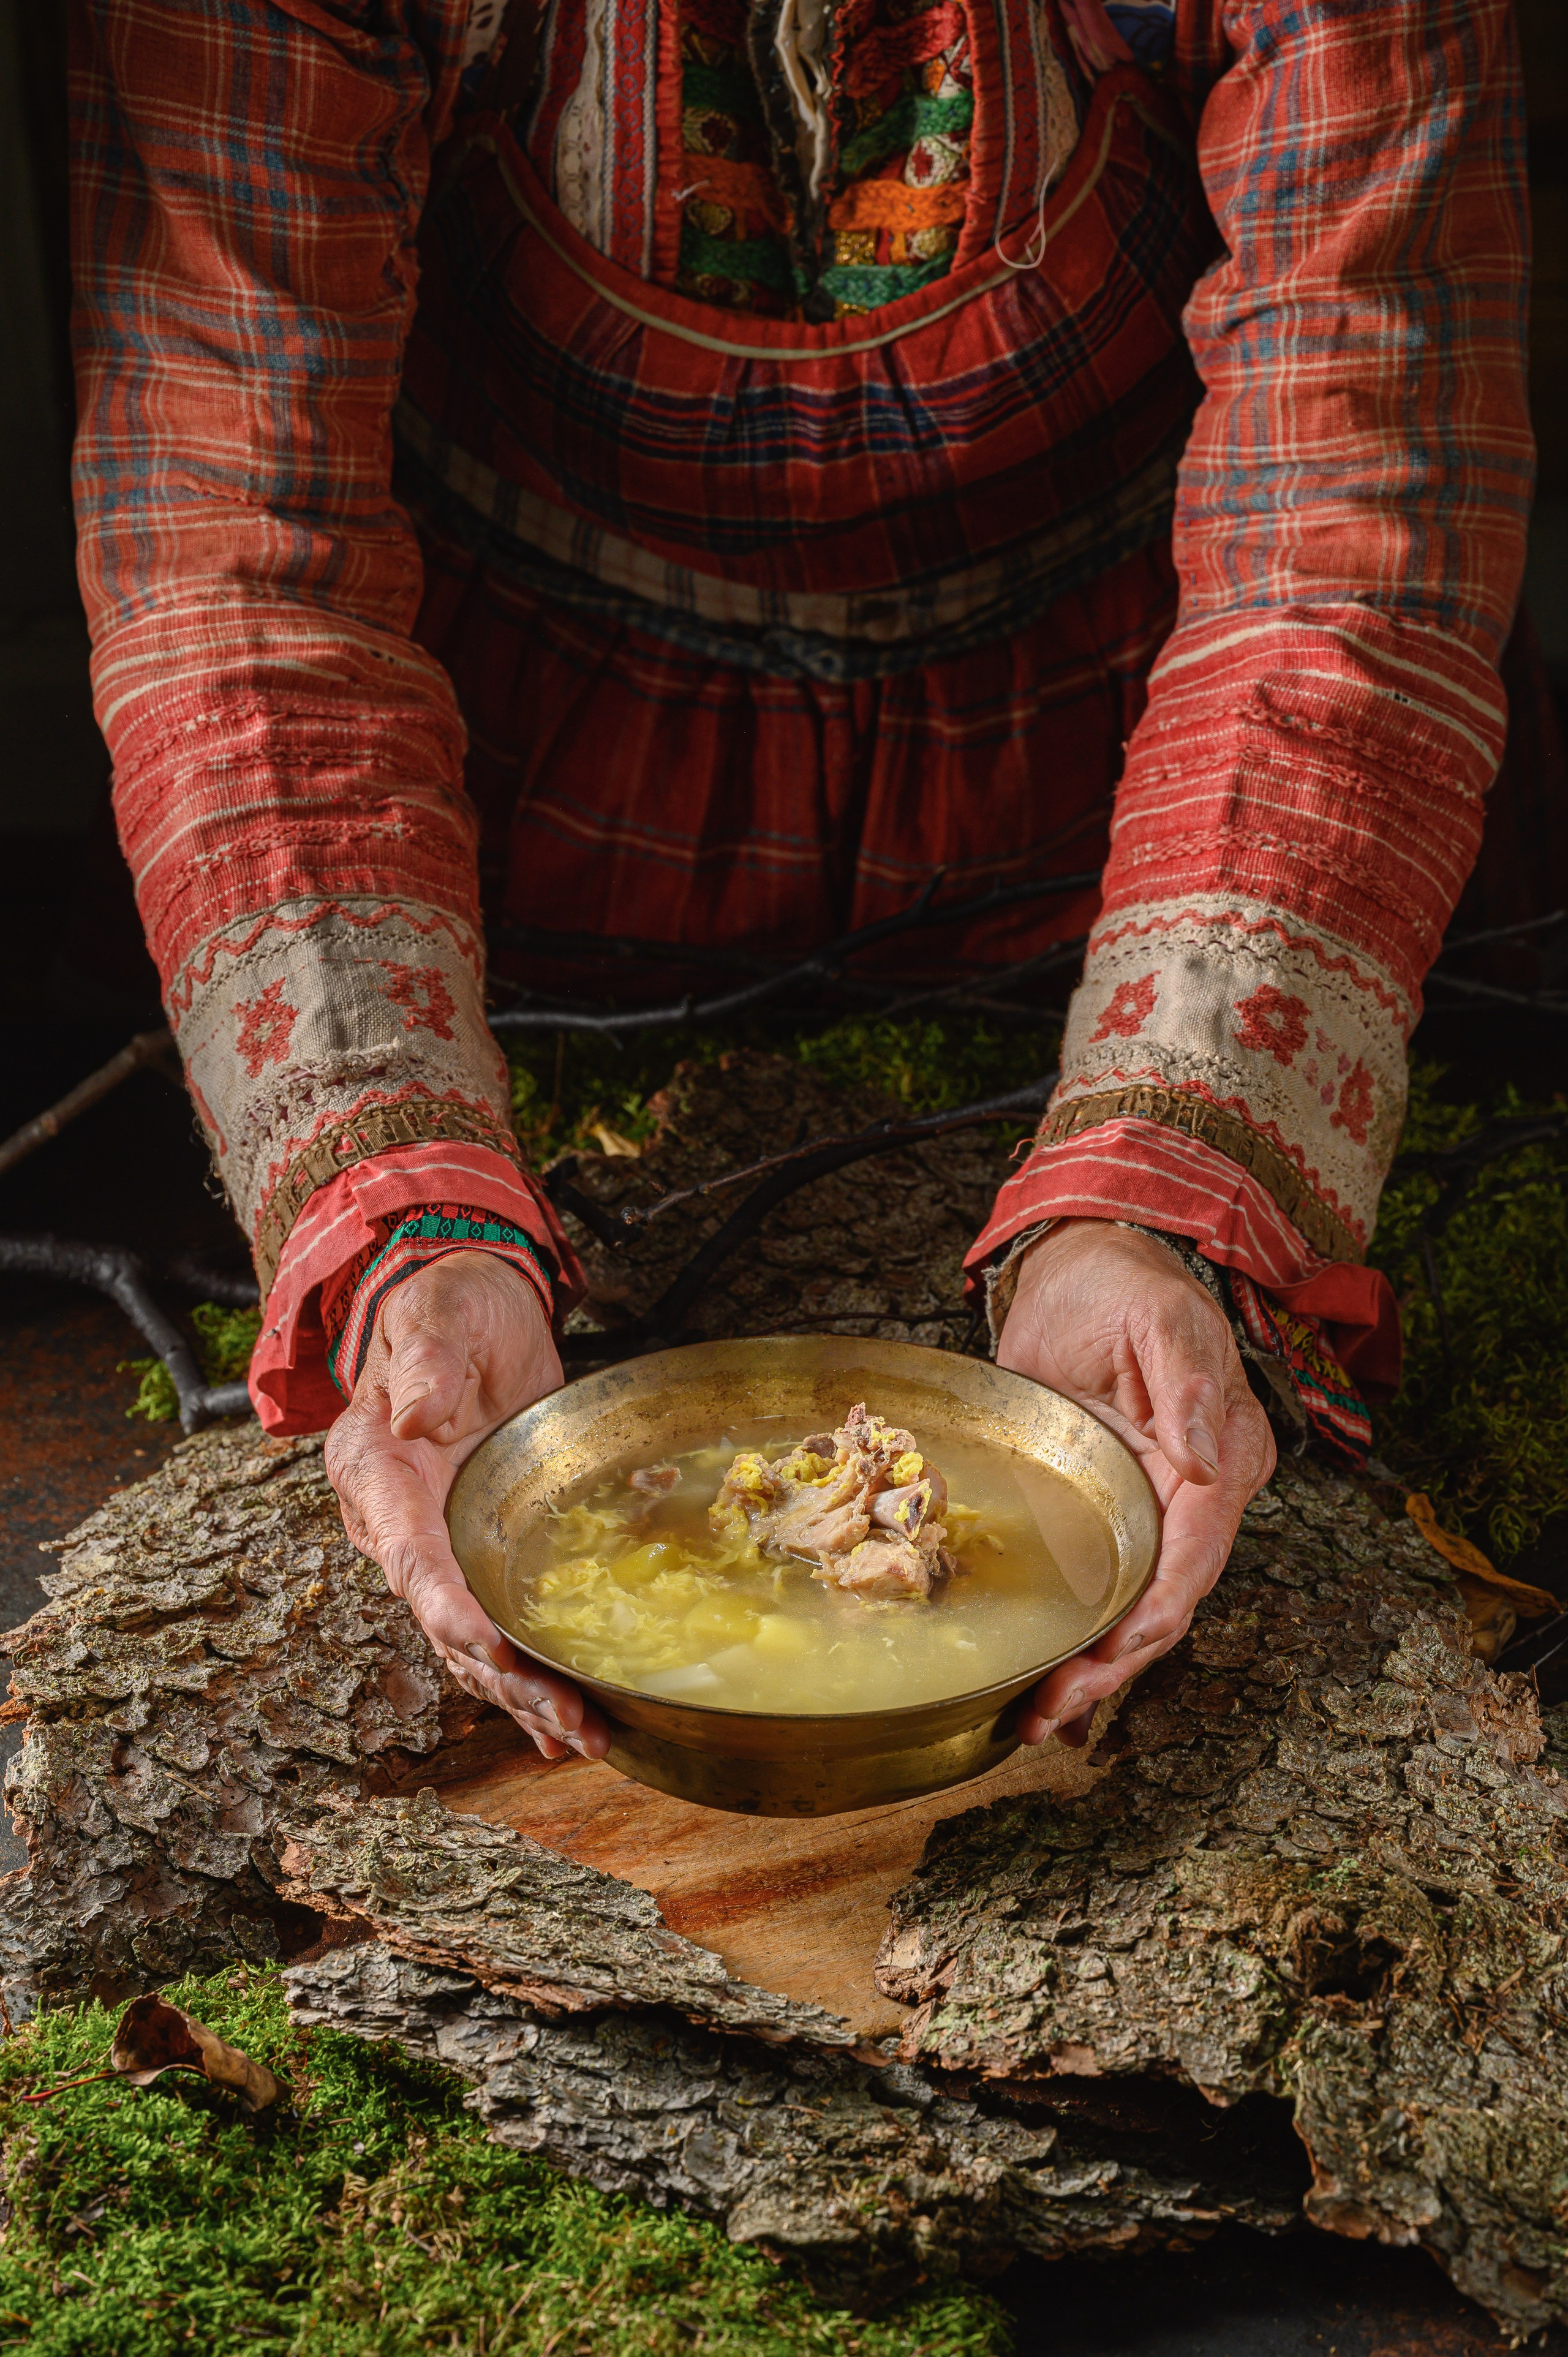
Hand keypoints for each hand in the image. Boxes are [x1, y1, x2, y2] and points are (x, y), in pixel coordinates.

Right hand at [324, 1250, 607, 1761]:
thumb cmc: (449, 1304)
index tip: (494, 1654)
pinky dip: (526, 1679)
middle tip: (569, 1720)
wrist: (464, 1306)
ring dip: (524, 1694)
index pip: (411, 1559)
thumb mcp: (440, 1314)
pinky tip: (564, 1727)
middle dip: (504, 1680)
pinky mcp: (474, 1550)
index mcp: (376, 1473)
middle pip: (444, 1621)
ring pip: (471, 1641)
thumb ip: (427, 1362)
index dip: (450, 1612)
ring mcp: (436, 1544)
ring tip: (583, 1737)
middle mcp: (396, 1524)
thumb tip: (416, 1416)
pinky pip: (494, 1627)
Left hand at [997, 1219, 1274, 1746]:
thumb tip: (1205, 1463)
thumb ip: (1188, 1383)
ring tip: (1037, 1720)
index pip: (1197, 1556)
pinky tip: (1044, 1688)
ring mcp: (1150, 1510)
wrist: (1083, 1266)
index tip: (1112, 1657)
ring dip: (1091, 1669)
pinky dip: (1076, 1639)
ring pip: (1129, 1608)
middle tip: (1051, 1712)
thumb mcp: (1160, 1318)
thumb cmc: (1123, 1285)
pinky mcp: (1106, 1512)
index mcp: (1222, 1460)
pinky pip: (1099, 1588)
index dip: (1156, 1613)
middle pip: (1163, 1601)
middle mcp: (1193, 1497)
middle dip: (1113, 1665)